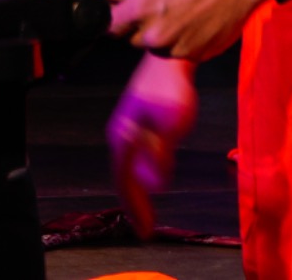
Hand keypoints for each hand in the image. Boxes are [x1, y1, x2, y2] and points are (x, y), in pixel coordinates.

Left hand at [91, 0, 257, 61]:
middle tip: (154, 3)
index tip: (117, 10)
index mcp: (142, 11)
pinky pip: (178, 52)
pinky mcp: (197, 55)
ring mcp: (178, 48)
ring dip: (159, 34)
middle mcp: (157, 35)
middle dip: (137, 24)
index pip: (109, 27)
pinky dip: (180, 40)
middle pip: (131, 39)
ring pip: (156, 47)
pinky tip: (192, 20)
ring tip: (177, 9)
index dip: (111, 17)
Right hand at [107, 54, 198, 238]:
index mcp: (123, 138)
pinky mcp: (137, 125)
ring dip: (137, 193)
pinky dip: (142, 177)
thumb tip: (153, 185)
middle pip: (123, 178)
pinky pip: (136, 160)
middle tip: (145, 229)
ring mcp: (127, 130)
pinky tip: (150, 184)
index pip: (125, 181)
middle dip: (134, 205)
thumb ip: (160, 155)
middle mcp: (120, 136)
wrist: (170, 60)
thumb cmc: (171, 91)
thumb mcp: (171, 125)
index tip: (144, 230)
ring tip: (146, 214)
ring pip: (129, 170)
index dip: (134, 207)